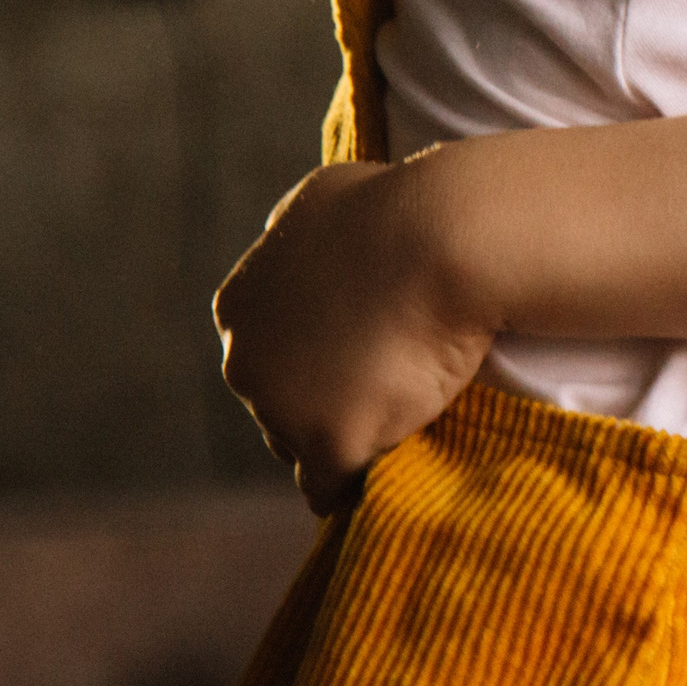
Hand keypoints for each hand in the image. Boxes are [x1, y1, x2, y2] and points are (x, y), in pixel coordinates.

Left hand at [213, 157, 496, 513]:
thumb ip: (296, 233)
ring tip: (402, 416)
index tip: (366, 349)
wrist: (447, 236)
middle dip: (323, 399)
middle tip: (390, 381)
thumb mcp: (324, 198)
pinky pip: (330, 487)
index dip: (318, 357)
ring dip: (344, 436)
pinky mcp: (330, 443)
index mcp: (239, 307)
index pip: (266, 356)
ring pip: (301, 447)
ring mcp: (282, 407)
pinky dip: (357, 478)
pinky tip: (390, 467)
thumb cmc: (400, 205)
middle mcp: (245, 360)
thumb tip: (290, 238)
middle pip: (277, 406)